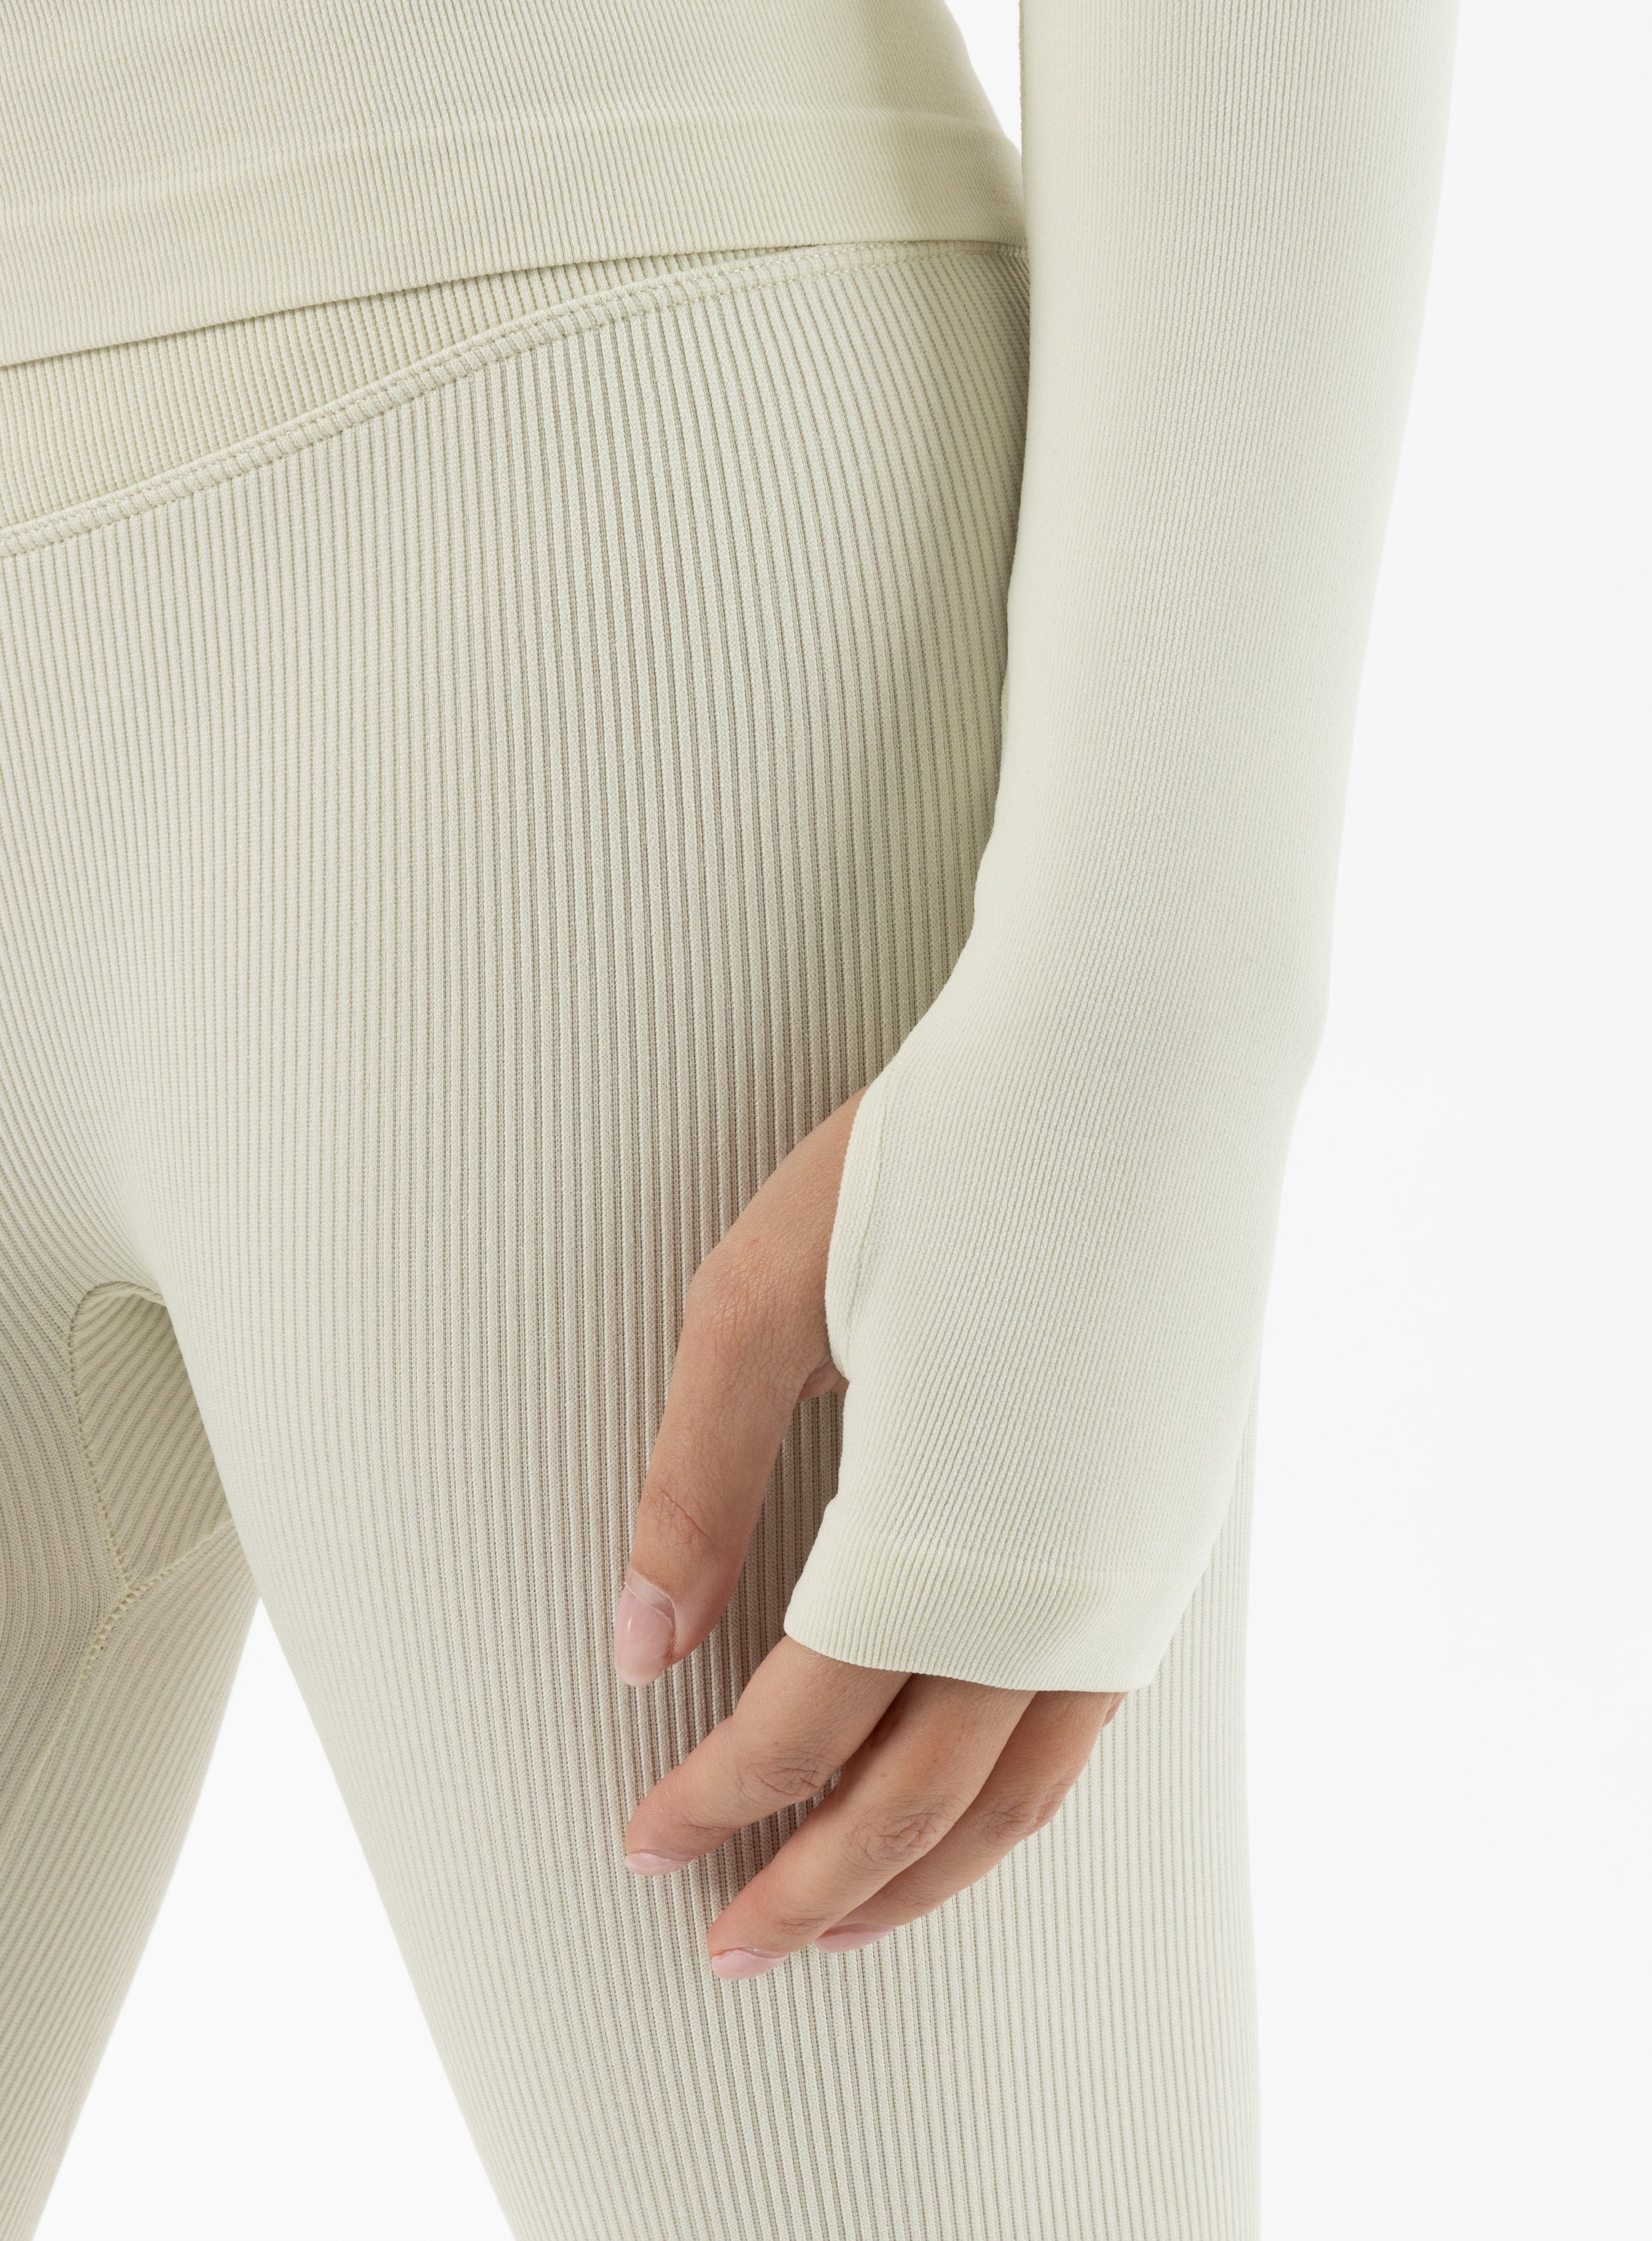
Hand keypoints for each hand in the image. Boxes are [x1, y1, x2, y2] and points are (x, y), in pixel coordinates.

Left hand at [612, 1089, 1125, 1977]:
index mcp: (932, 1537)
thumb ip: (696, 1489)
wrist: (1139, 1059)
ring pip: (1029, 1788)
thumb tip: (637, 1652)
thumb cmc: (928, 1160)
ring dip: (928, 1872)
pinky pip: (1094, 1715)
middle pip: (922, 1803)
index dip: (711, 1800)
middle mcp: (1054, 1585)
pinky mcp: (1176, 1525)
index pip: (802, 1728)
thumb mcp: (761, 1300)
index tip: (639, 1840)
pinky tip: (967, 1793)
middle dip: (815, 1890)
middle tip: (729, 1946)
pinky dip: (1018, 1791)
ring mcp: (1135, 1565)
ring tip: (844, 1917)